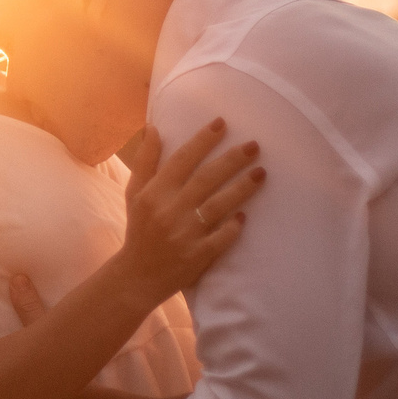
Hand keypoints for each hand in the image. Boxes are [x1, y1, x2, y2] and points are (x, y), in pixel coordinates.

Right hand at [112, 119, 262, 305]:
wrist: (138, 275)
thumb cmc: (139, 229)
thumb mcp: (135, 193)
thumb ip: (145, 161)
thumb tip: (153, 127)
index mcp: (155, 193)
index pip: (182, 159)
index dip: (202, 140)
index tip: (222, 123)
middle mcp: (170, 210)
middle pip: (207, 178)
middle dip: (233, 159)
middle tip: (255, 145)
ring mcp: (185, 233)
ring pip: (219, 204)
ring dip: (242, 187)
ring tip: (262, 173)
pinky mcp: (198, 255)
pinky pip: (222, 237)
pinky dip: (234, 226)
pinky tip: (246, 216)